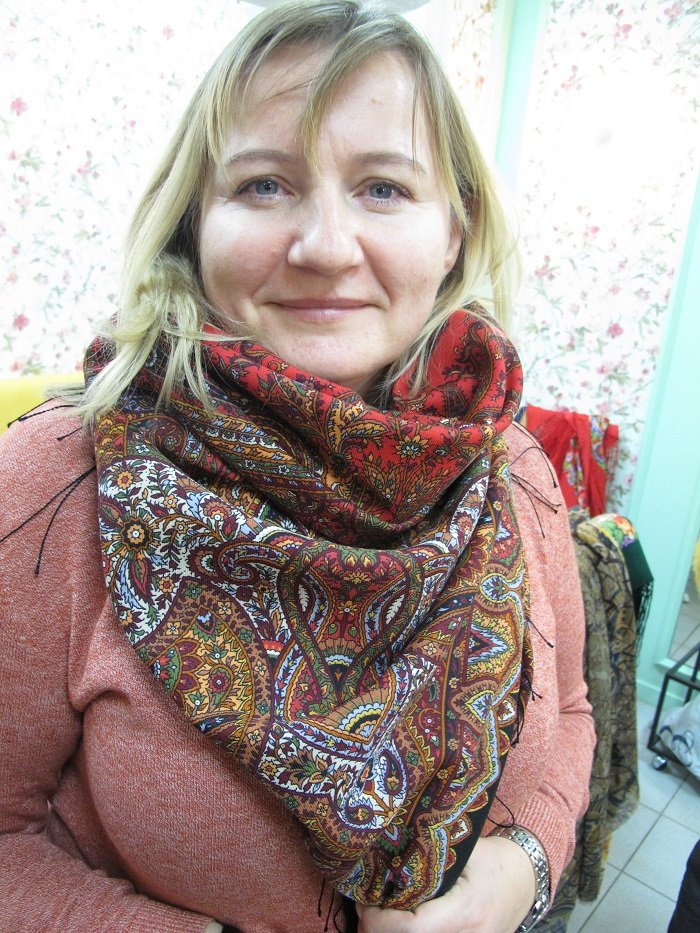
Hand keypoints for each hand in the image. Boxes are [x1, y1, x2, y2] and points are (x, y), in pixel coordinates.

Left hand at [355, 834, 535, 932]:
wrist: (526, 881)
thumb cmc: (495, 860)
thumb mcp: (465, 849)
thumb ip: (430, 853)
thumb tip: (388, 848)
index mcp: (464, 911)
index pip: (412, 929)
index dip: (380, 920)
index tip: (365, 902)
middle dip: (378, 930)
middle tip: (365, 907)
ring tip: (378, 915)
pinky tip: (398, 924)